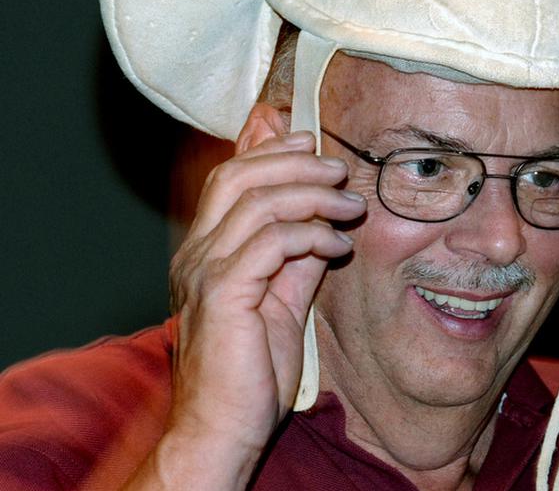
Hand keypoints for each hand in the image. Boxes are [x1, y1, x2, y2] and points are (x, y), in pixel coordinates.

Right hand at [146, 127, 365, 486]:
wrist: (224, 427)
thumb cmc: (251, 372)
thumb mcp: (281, 303)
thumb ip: (296, 260)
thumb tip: (324, 224)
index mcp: (205, 252)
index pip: (229, 179)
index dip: (270, 151)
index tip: (312, 141)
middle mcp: (196, 253)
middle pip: (238, 176)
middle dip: (293, 161)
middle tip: (339, 167)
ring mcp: (204, 271)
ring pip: (256, 200)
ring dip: (312, 193)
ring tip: (351, 203)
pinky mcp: (224, 293)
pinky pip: (271, 241)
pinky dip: (311, 233)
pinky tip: (339, 244)